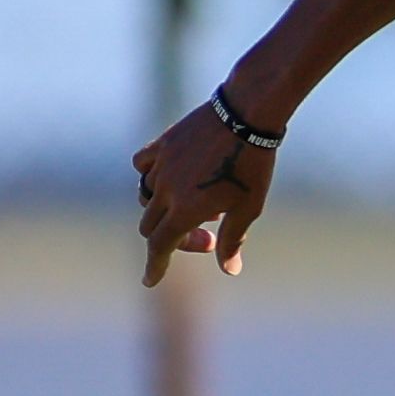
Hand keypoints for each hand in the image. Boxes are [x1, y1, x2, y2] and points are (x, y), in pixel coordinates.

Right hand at [132, 102, 277, 284]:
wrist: (247, 115)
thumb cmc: (253, 164)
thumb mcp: (248, 208)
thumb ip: (233, 240)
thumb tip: (229, 270)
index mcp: (185, 210)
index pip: (159, 246)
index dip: (155, 266)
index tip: (150, 280)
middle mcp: (166, 190)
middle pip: (151, 226)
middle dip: (174, 238)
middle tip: (209, 235)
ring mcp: (161, 165)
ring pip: (146, 197)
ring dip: (164, 210)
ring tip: (198, 205)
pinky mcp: (162, 144)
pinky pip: (142, 165)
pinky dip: (149, 176)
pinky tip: (167, 177)